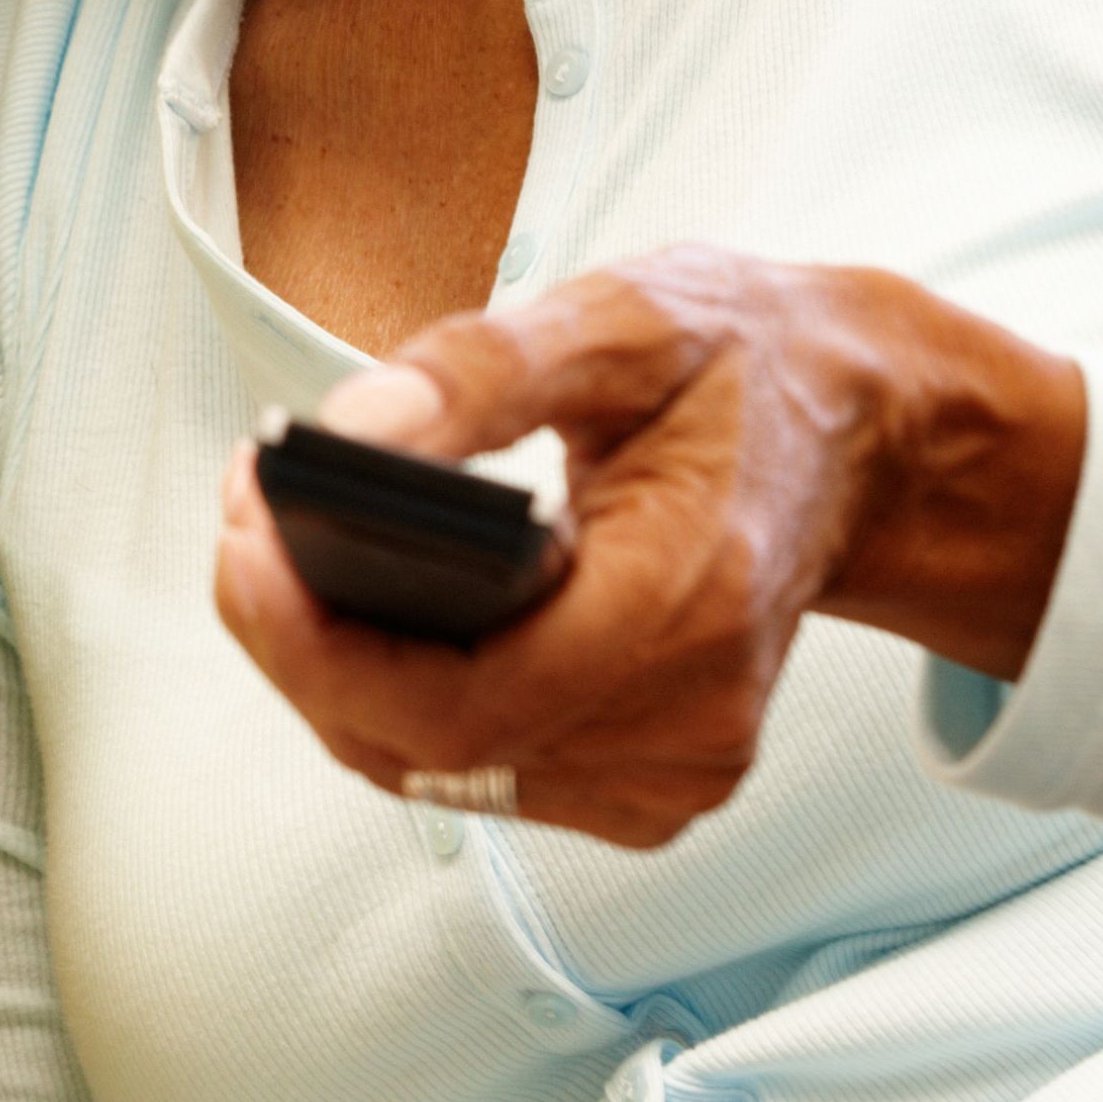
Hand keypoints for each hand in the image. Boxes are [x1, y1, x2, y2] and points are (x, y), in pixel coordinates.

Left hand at [213, 247, 1087, 848]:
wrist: (862, 433)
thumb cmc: (740, 363)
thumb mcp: (615, 317)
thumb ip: (475, 371)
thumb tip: (345, 431)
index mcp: (686, 608)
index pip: (454, 703)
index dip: (311, 640)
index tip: (241, 535)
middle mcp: (689, 722)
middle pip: (421, 748)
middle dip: (298, 639)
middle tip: (243, 514)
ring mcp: (678, 770)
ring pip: (434, 768)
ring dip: (336, 667)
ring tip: (286, 538)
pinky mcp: (655, 784)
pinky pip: (479, 766)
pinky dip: (401, 694)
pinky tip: (373, 603)